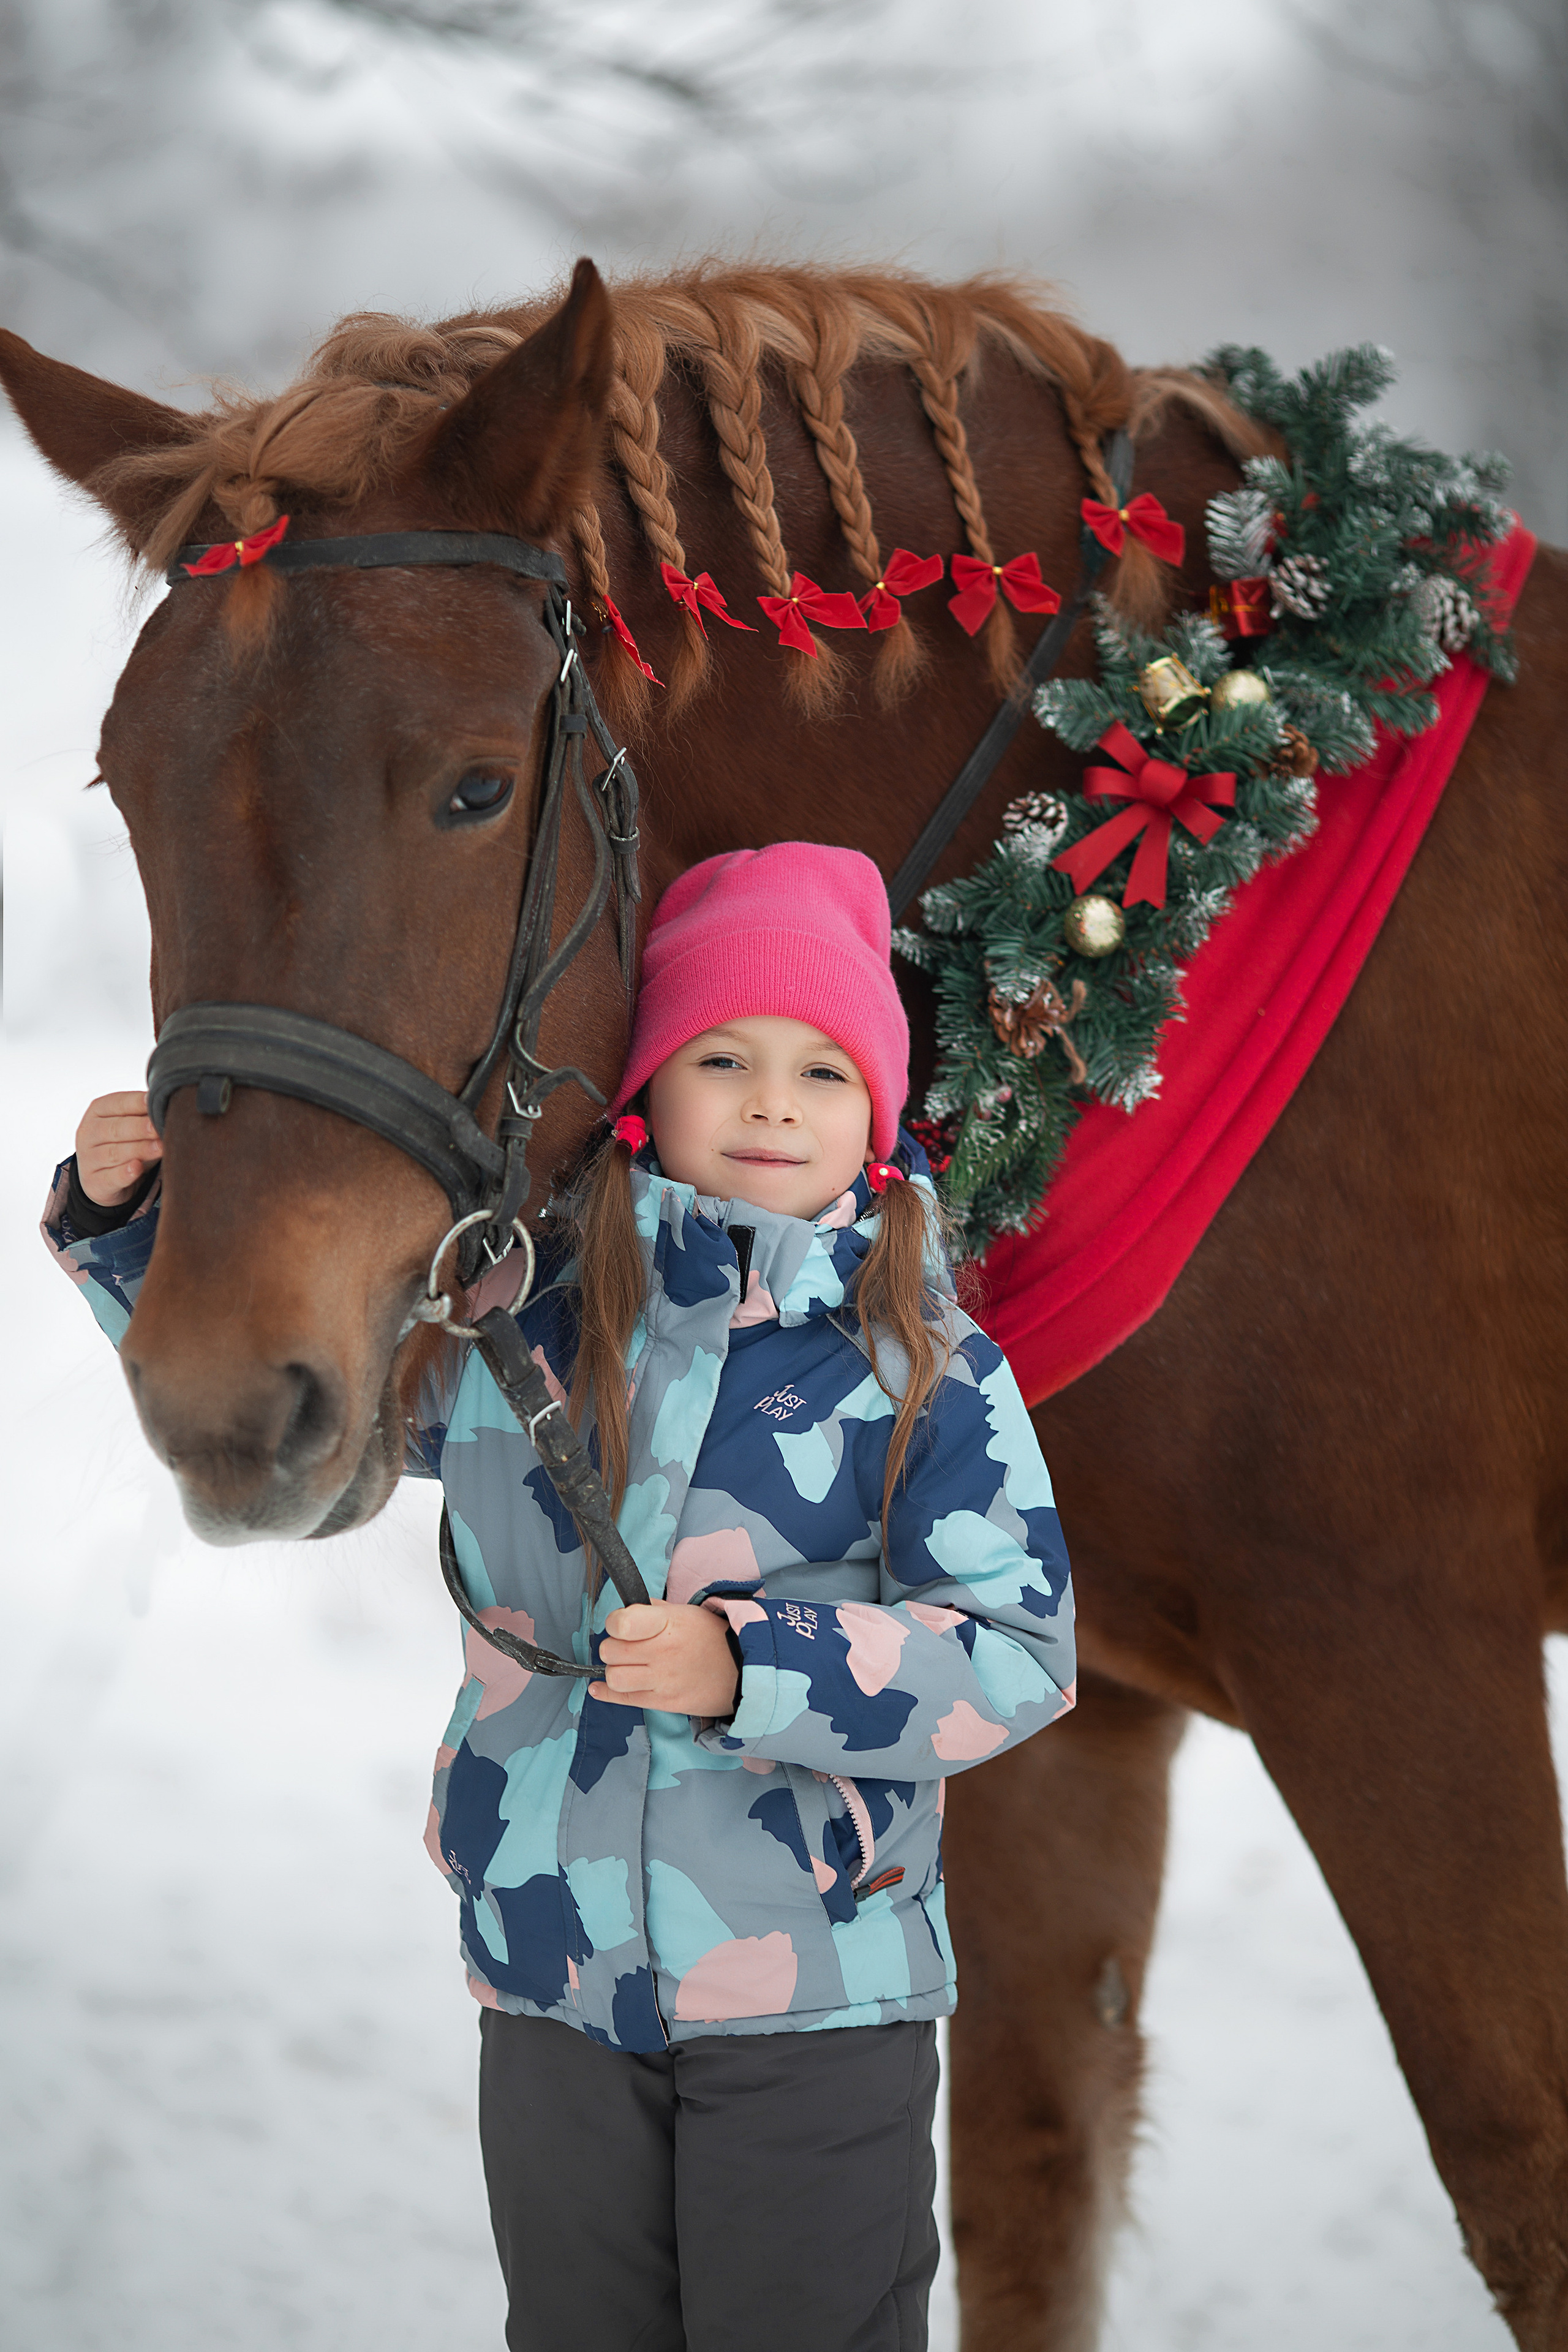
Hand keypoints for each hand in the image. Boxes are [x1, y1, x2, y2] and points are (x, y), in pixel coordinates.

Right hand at [75, 1090, 162, 1206]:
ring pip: (114, 1153)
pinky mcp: (94, 1182)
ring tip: (160, 1148)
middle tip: (158, 1128)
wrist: (104, 1178)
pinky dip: (124, 1173)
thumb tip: (168, 1108)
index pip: (116, 1103)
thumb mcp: (132, 1126)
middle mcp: (88, 1133)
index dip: (136, 1103)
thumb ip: (145, 1116)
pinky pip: (110, 1177)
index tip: (155, 1102)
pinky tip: (137, 1168)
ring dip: (139, 1150)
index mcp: (97, 1112)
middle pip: (115, 1129)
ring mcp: (88, 1159)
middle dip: (139, 1128)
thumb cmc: (124, 1143)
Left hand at [590, 1601, 740, 1717]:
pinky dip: (606, 1693)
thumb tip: (629, 1610)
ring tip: (626, 1666)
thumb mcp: (687, 1613)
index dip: (614, 1623)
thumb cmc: (713, 1639)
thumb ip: (655, 1610)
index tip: (619, 1625)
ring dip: (614, 1671)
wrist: (742, 1672)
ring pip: (615, 1677)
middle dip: (613, 1647)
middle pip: (612, 1651)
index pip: (621, 1624)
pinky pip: (624, 1699)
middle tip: (625, 1647)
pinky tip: (600, 1688)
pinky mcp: (664, 1702)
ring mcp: (663, 1680)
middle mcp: (663, 1652)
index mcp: (668, 1624)